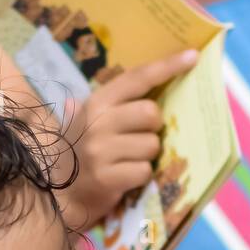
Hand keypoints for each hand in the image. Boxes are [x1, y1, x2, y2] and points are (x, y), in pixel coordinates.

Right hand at [58, 49, 199, 227]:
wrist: (57, 193)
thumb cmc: (78, 151)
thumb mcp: (86, 119)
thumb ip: (111, 99)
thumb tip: (143, 75)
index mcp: (96, 103)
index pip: (136, 78)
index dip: (166, 66)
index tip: (192, 56)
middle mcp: (97, 123)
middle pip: (150, 113)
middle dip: (154, 127)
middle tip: (141, 136)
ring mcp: (100, 151)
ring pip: (151, 145)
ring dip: (147, 155)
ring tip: (129, 159)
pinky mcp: (106, 178)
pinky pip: (144, 171)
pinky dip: (141, 175)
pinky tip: (126, 176)